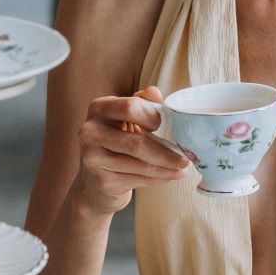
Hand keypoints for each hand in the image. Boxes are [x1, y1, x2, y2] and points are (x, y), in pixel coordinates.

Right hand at [76, 86, 188, 214]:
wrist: (94, 178)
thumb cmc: (116, 141)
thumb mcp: (125, 117)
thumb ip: (142, 102)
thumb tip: (156, 93)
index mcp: (98, 108)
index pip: (130, 107)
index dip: (152, 116)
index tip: (164, 125)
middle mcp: (90, 132)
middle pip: (136, 143)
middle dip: (166, 153)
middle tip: (185, 158)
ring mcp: (93, 158)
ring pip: (140, 165)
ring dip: (166, 169)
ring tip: (182, 170)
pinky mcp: (102, 181)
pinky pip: (138, 180)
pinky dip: (157, 179)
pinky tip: (167, 177)